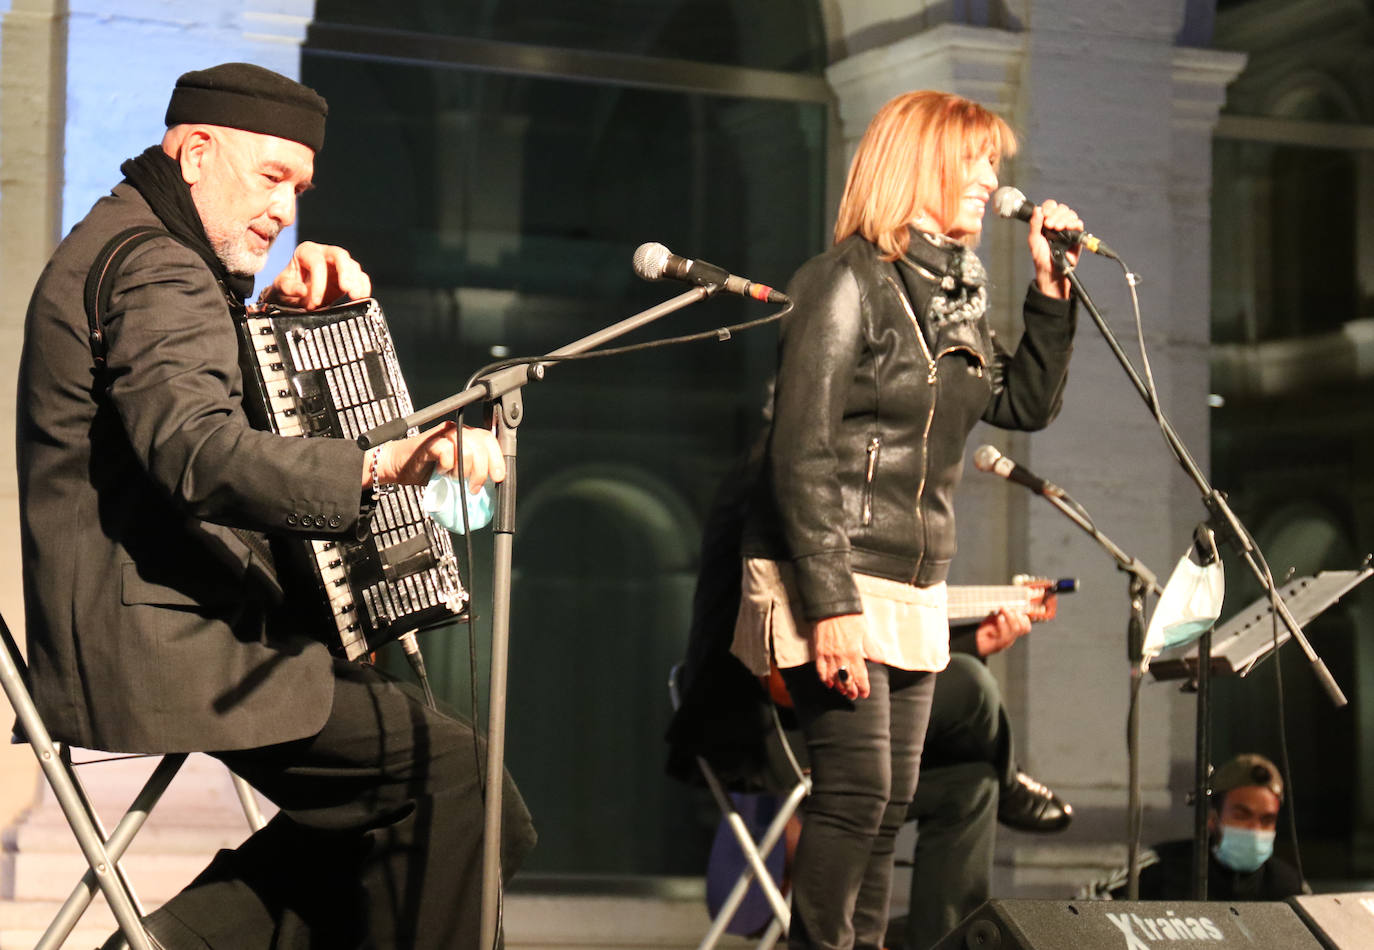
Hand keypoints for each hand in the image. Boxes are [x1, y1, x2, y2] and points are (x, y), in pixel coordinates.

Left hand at [260, 242, 370, 310]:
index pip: (317, 263)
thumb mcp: (281, 288)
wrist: (294, 298)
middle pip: (340, 256)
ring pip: (352, 266)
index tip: (315, 301)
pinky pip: (360, 277)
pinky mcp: (348, 277)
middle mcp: (324, 254)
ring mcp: (337, 265)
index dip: (318, 282)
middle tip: (346, 289)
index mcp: (306, 252)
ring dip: (356, 281)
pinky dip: (363, 286)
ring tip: (355, 296)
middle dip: (345, 272)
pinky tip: (362, 296)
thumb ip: (289, 288)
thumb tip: (302, 290)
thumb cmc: (287, 289)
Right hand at [365, 421, 505, 491]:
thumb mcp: (457, 471)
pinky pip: (445, 450)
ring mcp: (442, 434)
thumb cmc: (427, 469)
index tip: (498, 477)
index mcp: (466, 436)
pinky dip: (447, 464)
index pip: (489, 439)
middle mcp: (456, 431)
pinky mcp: (428, 441)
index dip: (497, 458)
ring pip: (465, 445)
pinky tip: (441, 471)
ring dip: (464, 468)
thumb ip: (472, 471)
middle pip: (480, 443)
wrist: (398, 466)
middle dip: (482, 469)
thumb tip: (491, 486)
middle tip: (474, 486)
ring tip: (455, 479)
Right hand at [812, 613, 868, 699]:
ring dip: (839, 686)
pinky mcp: (819, 651)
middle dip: (851, 689)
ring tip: (843, 691)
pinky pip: (821, 669)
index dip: (863, 686)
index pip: (860, 675)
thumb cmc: (850, 618)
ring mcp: (829, 655)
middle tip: (854, 695)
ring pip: (834, 677)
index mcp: (854, 652)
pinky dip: (824, 678)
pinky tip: (828, 684)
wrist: (831, 608)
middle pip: (846, 679)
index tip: (865, 693)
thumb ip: (872, 648)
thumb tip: (881, 660)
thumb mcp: (866, 631)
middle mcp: (841, 656)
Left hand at [975, 607, 1032, 657]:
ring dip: (1010, 616)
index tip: (1014, 609)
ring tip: (1002, 609)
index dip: (1024, 618)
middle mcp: (1011, 638)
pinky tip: (998, 618)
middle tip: (1006, 608)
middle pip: (1022, 628)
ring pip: (1016, 629)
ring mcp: (1005, 643)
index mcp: (1012, 633)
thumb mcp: (993, 620)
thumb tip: (1006, 606)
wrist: (974, 643)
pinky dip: (1003, 625)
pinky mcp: (998, 645)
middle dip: (1016, 614)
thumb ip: (1001, 614)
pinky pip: (1005, 635)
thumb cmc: (984, 630)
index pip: (1026, 627)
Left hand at [1028, 200, 1084, 299]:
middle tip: (1050, 225)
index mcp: (1046, 222)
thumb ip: (1034, 225)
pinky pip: (1079, 225)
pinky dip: (1075, 223)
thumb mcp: (1034, 240)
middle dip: (1055, 214)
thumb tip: (1037, 209)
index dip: (1049, 208)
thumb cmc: (1041, 258)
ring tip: (1058, 228)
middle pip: (1061, 208)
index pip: (1050, 207)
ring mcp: (1067, 229)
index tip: (1045, 215)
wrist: (1051, 271)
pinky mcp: (1076, 236)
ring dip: (1064, 219)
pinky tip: (1069, 228)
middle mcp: (1058, 223)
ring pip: (1070, 215)